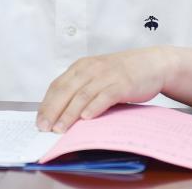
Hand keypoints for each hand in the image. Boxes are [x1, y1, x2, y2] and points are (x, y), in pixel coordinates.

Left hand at [36, 47, 176, 132]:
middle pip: (66, 91)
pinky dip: (94, 107)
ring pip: (82, 95)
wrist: (152, 63)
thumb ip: (81, 88)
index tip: (39, 121)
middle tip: (45, 128)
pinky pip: (104, 96)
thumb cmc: (123, 73)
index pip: (57, 86)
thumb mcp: (97, 76)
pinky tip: (86, 118)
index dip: (46, 104)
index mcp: (81, 67)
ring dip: (69, 113)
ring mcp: (106, 75)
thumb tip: (62, 112)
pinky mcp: (122, 83)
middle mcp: (90, 69)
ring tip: (61, 129)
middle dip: (53, 111)